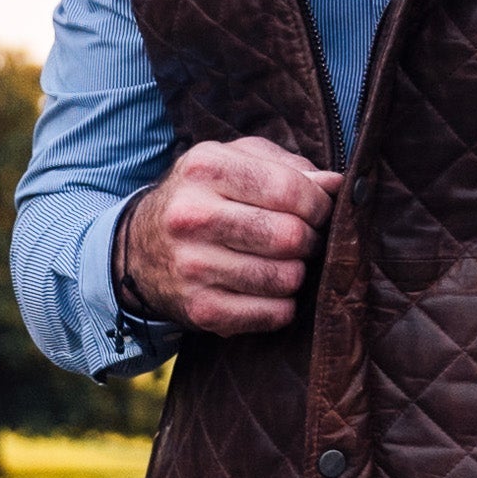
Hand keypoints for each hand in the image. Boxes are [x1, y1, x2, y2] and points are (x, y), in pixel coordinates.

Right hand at [118, 136, 341, 335]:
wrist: (139, 249)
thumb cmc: (201, 198)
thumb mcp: (233, 163)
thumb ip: (287, 167)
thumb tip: (337, 186)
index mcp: (204, 169)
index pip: (289, 190)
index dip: (319, 204)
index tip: (319, 211)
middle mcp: (192, 216)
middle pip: (290, 236)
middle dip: (310, 240)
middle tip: (303, 240)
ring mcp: (193, 267)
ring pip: (286, 278)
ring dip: (297, 274)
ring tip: (285, 263)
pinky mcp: (200, 310)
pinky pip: (272, 314)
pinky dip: (282, 305)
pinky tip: (269, 290)